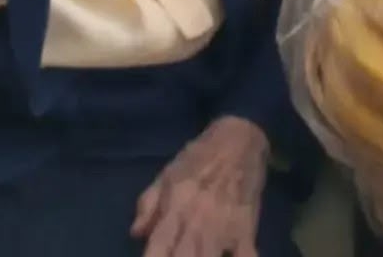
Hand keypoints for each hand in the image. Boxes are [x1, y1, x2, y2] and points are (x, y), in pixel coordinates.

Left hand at [132, 116, 269, 256]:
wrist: (239, 138)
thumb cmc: (200, 156)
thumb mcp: (167, 174)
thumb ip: (148, 203)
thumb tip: (136, 232)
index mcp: (174, 209)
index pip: (158, 247)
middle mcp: (196, 222)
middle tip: (178, 256)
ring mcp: (222, 227)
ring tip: (200, 255)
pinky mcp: (246, 228)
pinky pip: (246, 255)